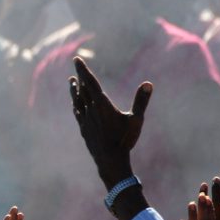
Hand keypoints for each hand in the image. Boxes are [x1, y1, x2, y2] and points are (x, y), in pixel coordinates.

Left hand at [69, 57, 152, 187]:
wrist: (109, 160)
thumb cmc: (125, 139)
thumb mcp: (136, 119)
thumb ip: (141, 101)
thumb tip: (148, 83)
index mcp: (102, 104)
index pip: (90, 82)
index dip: (83, 70)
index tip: (76, 59)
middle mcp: (90, 109)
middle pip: (83, 89)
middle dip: (80, 76)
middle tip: (76, 65)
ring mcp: (85, 119)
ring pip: (77, 100)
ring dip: (74, 89)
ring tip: (71, 81)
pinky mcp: (84, 128)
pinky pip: (77, 112)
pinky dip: (75, 104)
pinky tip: (74, 104)